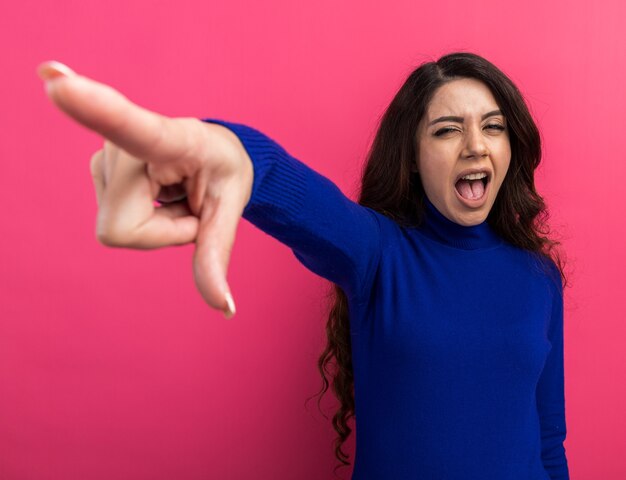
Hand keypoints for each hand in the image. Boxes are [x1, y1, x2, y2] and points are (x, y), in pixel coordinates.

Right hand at [37, 61, 252, 318]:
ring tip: (176, 195)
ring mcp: (105, 156)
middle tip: (189, 204)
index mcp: (170, 139)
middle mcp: (125, 143)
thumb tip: (225, 309)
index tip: (56, 84)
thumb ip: (217, 255)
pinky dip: (145, 222)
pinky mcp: (98, 169)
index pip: (131, 127)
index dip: (94, 109)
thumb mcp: (229, 211)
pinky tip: (159, 195)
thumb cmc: (226, 174)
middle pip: (124, 230)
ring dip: (158, 225)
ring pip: (119, 231)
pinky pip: (115, 227)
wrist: (218, 154)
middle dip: (165, 233)